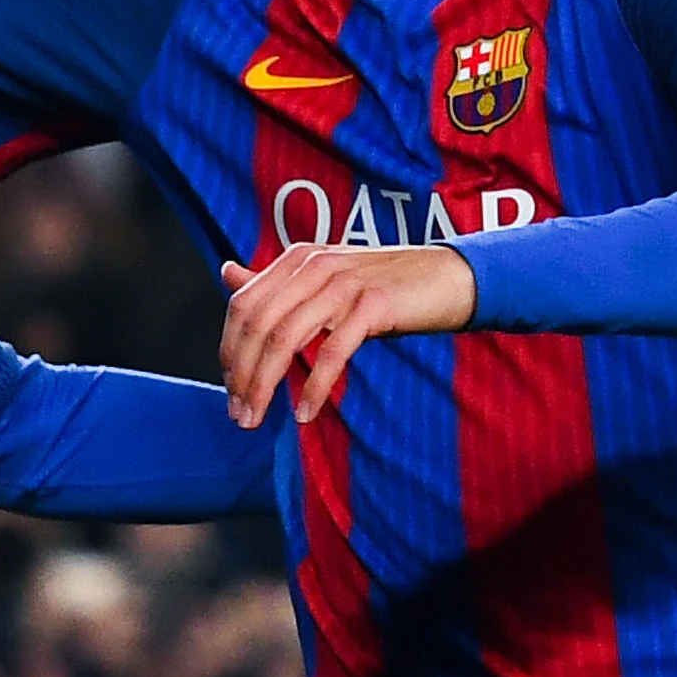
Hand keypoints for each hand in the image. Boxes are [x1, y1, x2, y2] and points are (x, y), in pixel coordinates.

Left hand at [215, 243, 476, 426]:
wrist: (449, 277)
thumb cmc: (385, 286)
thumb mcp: (325, 278)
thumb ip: (276, 282)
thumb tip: (226, 272)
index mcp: (297, 259)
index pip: (243, 304)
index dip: (229, 349)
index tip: (230, 389)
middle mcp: (314, 265)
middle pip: (258, 324)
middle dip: (241, 375)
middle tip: (239, 415)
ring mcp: (343, 283)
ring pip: (285, 338)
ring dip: (265, 385)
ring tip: (257, 418)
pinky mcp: (373, 305)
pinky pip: (331, 351)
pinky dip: (314, 386)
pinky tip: (304, 413)